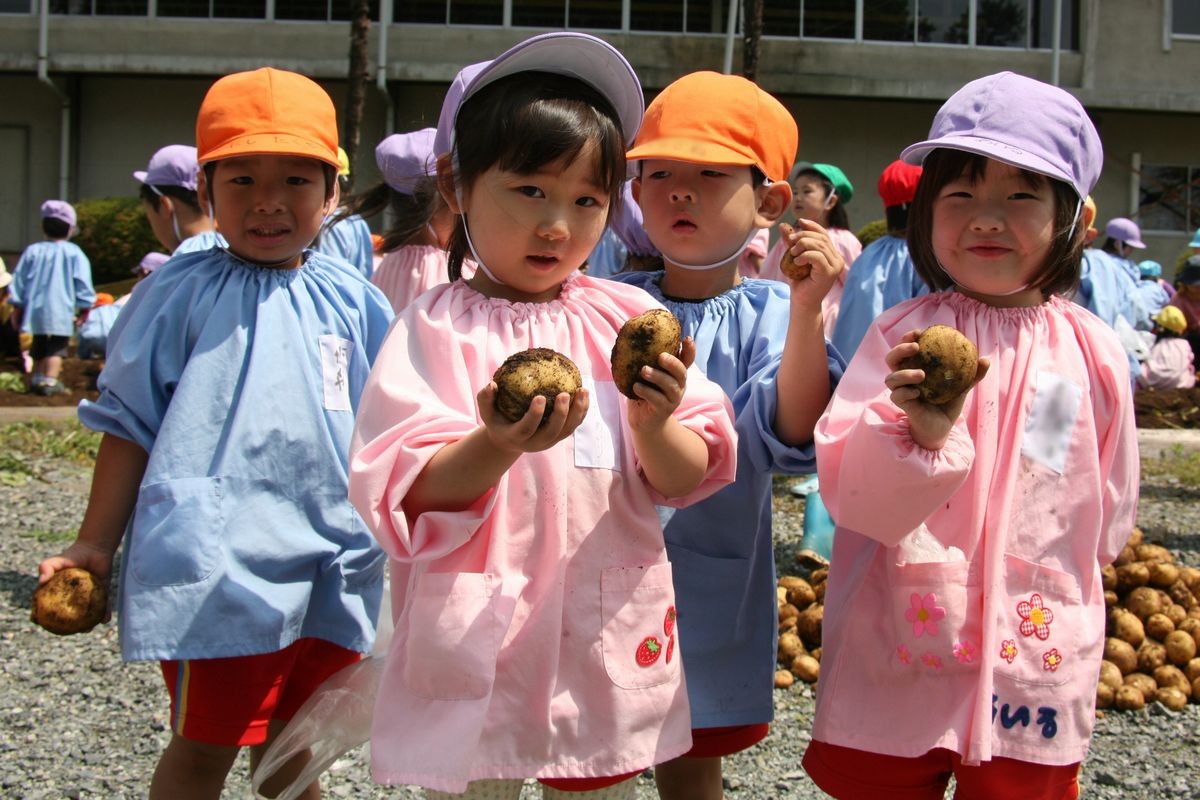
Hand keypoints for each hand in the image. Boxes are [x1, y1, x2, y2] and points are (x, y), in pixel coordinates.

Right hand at [38, 540, 117, 622]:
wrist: (95, 548)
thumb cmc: (73, 555)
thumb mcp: (56, 560)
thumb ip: (46, 567)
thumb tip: (41, 581)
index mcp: (58, 593)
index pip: (47, 607)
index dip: (41, 615)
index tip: (38, 622)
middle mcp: (72, 598)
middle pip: (67, 616)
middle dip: (66, 627)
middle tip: (67, 631)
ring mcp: (87, 598)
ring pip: (86, 615)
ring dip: (87, 625)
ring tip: (87, 630)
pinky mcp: (102, 594)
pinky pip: (103, 606)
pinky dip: (104, 613)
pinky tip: (105, 620)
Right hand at [477, 382, 589, 454]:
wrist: (509, 440)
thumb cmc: (498, 420)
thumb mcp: (487, 412)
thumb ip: (485, 399)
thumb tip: (492, 384)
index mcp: (517, 437)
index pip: (527, 429)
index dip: (535, 415)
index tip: (540, 396)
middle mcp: (535, 443)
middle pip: (552, 432)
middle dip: (560, 414)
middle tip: (565, 393)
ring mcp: (549, 442)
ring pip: (567, 430)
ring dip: (577, 412)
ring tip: (582, 390)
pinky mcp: (559, 437)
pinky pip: (573, 425)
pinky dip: (581, 412)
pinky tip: (585, 394)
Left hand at [626, 336, 695, 433]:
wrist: (644, 421)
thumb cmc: (644, 392)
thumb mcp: (646, 375)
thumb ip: (644, 360)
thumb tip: (628, 336)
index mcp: (675, 374)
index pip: (687, 360)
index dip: (690, 350)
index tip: (686, 339)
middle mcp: (678, 385)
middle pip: (681, 372)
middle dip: (673, 363)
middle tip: (660, 356)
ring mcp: (673, 398)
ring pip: (671, 385)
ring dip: (657, 376)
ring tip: (643, 370)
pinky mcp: (664, 409)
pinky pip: (658, 399)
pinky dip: (647, 391)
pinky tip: (636, 386)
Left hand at [782, 219, 844, 310]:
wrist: (802, 302)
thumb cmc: (799, 282)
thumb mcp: (794, 258)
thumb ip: (791, 243)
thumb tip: (783, 226)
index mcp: (832, 255)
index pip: (824, 234)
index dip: (812, 226)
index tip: (799, 221)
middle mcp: (837, 259)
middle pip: (821, 238)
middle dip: (804, 236)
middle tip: (790, 241)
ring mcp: (835, 266)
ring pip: (820, 246)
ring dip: (803, 245)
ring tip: (792, 253)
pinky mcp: (829, 273)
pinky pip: (818, 257)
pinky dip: (805, 255)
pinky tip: (796, 261)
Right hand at [885, 330, 988, 449]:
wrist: (942, 427)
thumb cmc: (948, 403)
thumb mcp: (962, 387)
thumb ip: (972, 374)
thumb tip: (985, 359)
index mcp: (914, 368)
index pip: (906, 349)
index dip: (908, 338)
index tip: (920, 332)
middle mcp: (904, 378)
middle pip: (891, 359)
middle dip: (899, 349)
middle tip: (916, 347)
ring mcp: (902, 391)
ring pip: (891, 378)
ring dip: (904, 373)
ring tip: (922, 374)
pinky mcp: (903, 405)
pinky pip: (897, 396)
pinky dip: (906, 392)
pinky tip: (918, 393)